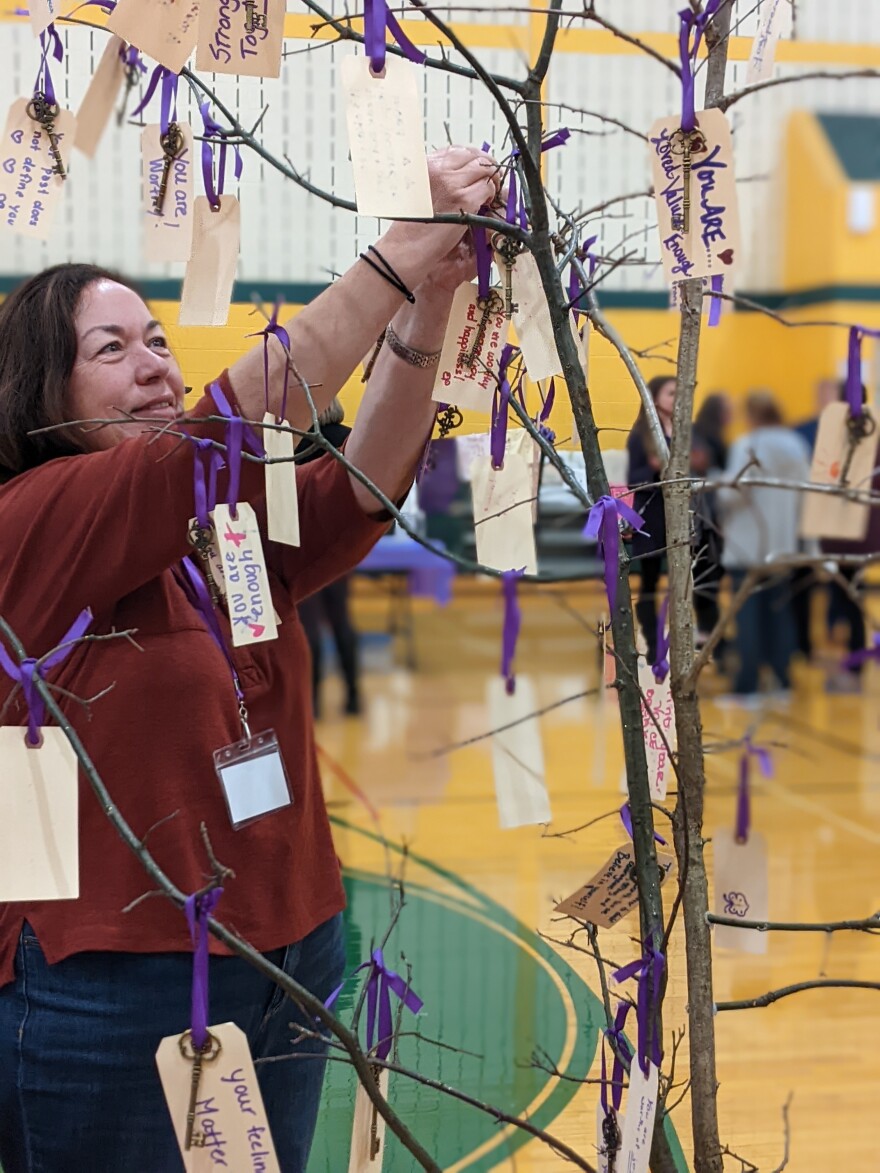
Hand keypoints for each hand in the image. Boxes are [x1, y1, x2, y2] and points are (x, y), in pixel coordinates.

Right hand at [378, 146, 498, 294]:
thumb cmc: (411, 227)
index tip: (479, 168)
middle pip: (474, 156)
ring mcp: (452, 183)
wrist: (406, 248)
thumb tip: (460, 174)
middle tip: (492, 179)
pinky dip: (491, 194)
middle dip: (487, 166)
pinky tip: (485, 205)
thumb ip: (436, 180)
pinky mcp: (464, 199)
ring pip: (485, 169)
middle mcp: (439, 169)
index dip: (473, 158)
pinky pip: (488, 188)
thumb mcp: (419, 193)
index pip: (458, 150)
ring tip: (489, 194)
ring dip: (492, 180)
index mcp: (426, 165)